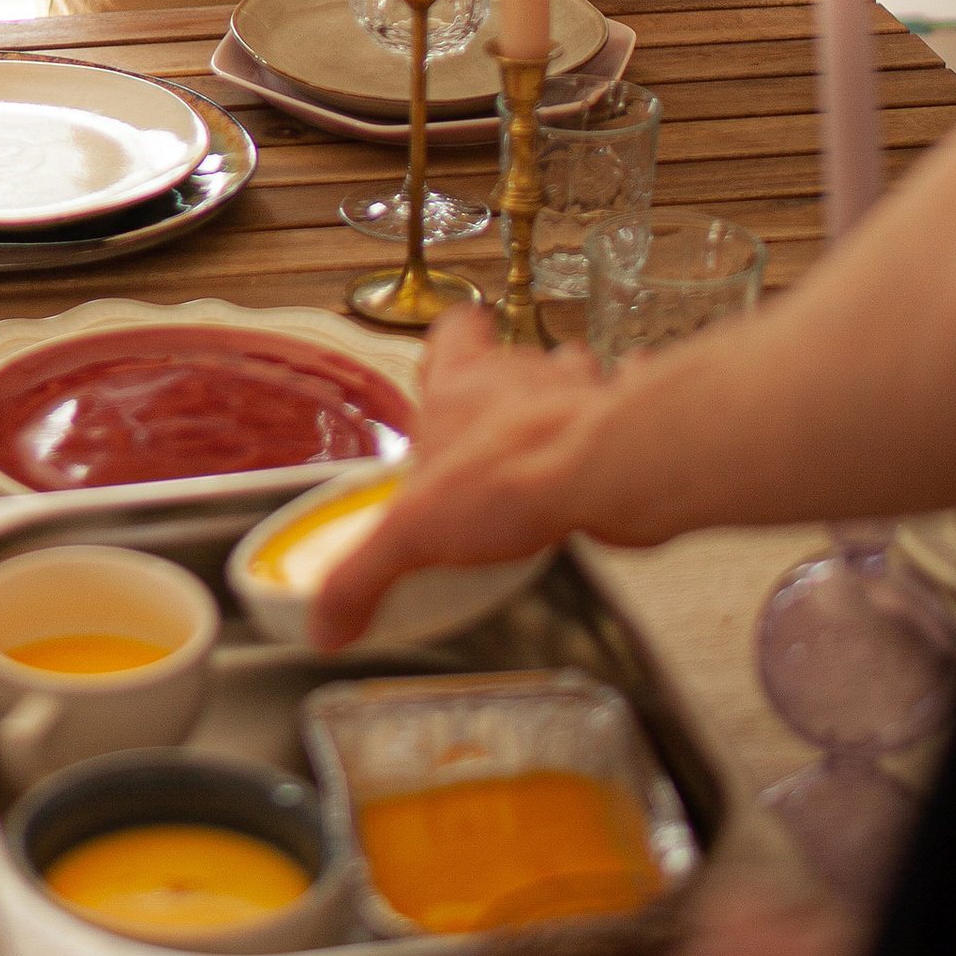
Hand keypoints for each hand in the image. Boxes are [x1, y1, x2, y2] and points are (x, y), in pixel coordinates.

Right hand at [311, 308, 612, 646]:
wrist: (602, 472)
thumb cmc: (510, 476)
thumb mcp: (412, 536)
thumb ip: (363, 575)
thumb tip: (327, 624)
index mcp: (461, 385)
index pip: (452, 331)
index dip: (448, 345)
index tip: (443, 370)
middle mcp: (519, 374)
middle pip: (509, 358)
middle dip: (504, 388)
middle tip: (494, 436)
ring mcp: (574, 390)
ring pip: (570, 369)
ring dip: (564, 393)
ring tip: (552, 438)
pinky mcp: (621, 417)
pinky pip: (627, 394)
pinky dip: (624, 404)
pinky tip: (616, 435)